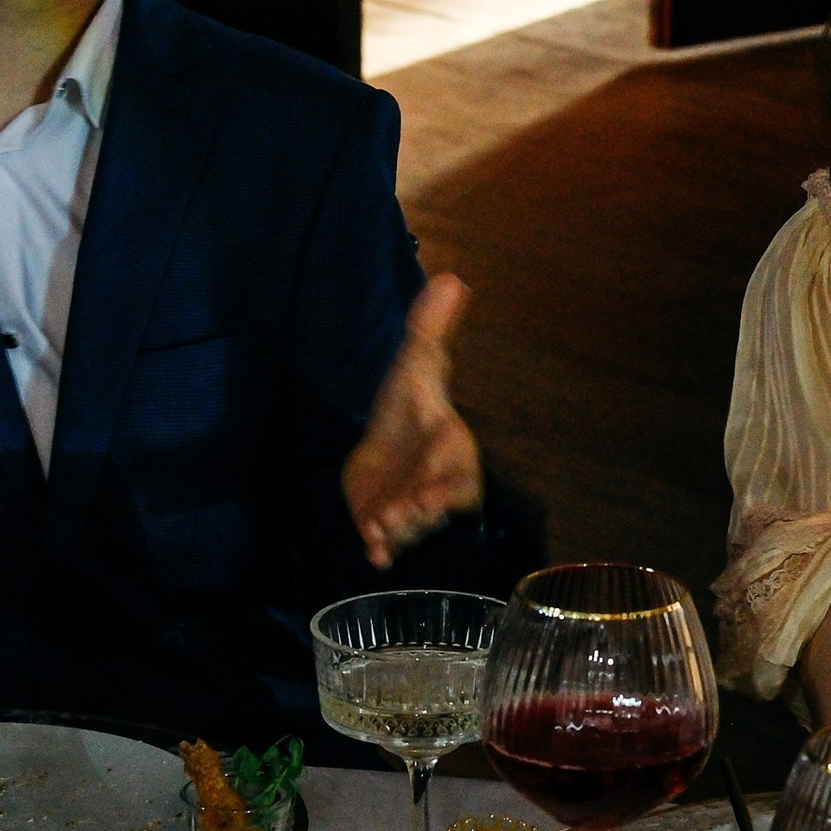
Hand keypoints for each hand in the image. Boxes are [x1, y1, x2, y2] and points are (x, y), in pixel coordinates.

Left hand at [343, 273, 482, 567]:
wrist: (385, 447)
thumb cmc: (410, 407)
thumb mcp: (417, 365)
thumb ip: (432, 326)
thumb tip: (452, 277)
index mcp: (448, 444)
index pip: (458, 463)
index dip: (449, 477)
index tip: (433, 484)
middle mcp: (435, 480)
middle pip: (439, 504)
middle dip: (425, 510)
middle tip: (403, 512)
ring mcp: (411, 506)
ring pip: (413, 527)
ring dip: (400, 531)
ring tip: (381, 529)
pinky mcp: (386, 524)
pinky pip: (390, 546)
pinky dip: (382, 550)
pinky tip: (372, 554)